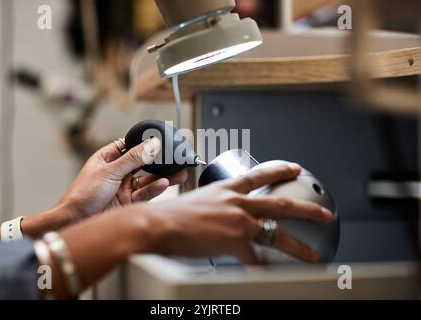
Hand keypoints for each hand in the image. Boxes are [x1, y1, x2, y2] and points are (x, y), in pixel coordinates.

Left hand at [58, 137, 187, 220]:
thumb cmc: (82, 195)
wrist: (75, 222)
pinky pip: (145, 193)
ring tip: (180, 173)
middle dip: (160, 162)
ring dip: (163, 176)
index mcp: (108, 158)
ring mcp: (124, 187)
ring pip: (148, 179)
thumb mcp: (110, 172)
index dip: (146, 143)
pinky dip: (155, 189)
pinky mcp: (128, 202)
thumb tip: (152, 144)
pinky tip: (164, 184)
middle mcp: (118, 171)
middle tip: (178, 159)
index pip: (131, 146)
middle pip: (144, 163)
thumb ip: (133, 159)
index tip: (163, 141)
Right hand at [142, 162, 332, 263]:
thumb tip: (218, 215)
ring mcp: (238, 220)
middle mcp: (236, 202)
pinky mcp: (234, 240)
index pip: (259, 175)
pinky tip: (266, 275)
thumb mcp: (196, 200)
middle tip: (323, 212)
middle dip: (305, 208)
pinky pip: (254, 259)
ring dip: (298, 246)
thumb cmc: (170, 214)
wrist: (158, 224)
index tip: (293, 168)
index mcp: (226, 189)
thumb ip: (213, 206)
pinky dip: (260, 270)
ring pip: (277, 233)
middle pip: (279, 203)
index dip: (279, 170)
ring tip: (312, 255)